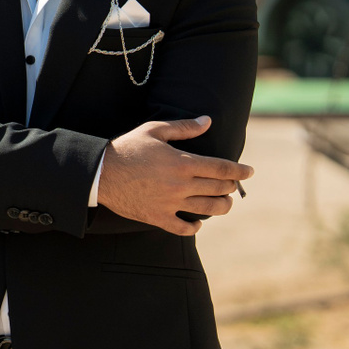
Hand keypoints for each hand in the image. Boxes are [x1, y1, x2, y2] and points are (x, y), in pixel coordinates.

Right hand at [97, 116, 252, 236]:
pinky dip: (195, 226)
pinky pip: (184, 227)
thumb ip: (184, 128)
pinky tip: (197, 221)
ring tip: (225, 203)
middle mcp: (181, 185)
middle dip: (231, 186)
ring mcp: (170, 203)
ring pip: (209, 209)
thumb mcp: (154, 131)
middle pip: (219, 188)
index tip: (250, 172)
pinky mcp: (158, 217)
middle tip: (232, 184)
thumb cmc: (126, 148)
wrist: (99, 172)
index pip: (222, 168)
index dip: (240, 171)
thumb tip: (208, 121)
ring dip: (222, 206)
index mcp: (182, 163)